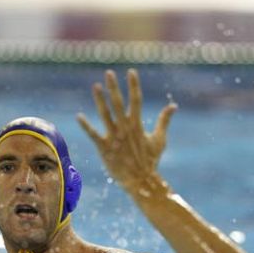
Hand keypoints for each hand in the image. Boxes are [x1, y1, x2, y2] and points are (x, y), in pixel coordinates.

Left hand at [77, 69, 176, 191]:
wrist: (141, 181)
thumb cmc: (150, 160)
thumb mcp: (160, 139)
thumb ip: (165, 121)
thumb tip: (174, 105)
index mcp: (138, 125)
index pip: (136, 100)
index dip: (134, 85)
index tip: (131, 72)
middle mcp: (125, 128)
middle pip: (119, 103)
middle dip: (114, 88)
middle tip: (109, 73)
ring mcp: (114, 138)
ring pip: (105, 115)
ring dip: (100, 100)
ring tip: (96, 86)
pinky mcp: (104, 148)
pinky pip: (93, 135)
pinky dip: (86, 126)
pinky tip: (79, 116)